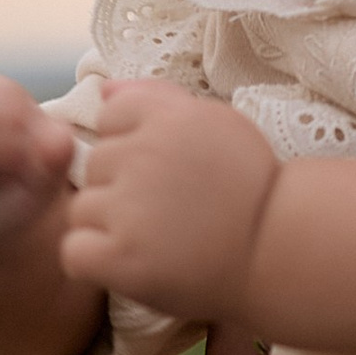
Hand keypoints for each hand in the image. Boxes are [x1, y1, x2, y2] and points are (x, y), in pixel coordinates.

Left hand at [59, 83, 277, 316]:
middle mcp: (143, 156)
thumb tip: (103, 89)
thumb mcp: (216, 124)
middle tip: (167, 211)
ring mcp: (129, 208)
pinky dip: (95, 262)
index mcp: (166, 118)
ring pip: (81, 209)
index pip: (109, 117)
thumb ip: (157, 98)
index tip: (167, 171)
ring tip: (156, 240)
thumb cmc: (250, 188)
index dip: (132, 145)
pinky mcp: (121, 257)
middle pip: (92, 165)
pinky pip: (74, 252)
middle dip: (119, 186)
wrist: (281, 253)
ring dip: (107, 227)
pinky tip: (132, 264)